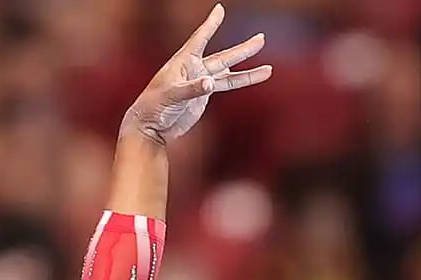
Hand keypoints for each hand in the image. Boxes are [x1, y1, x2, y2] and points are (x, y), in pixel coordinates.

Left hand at [124, 4, 271, 144]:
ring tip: (269, 69)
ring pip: (229, 72)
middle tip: (261, 39)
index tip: (220, 9)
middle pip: (222, 57)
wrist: (151, 126)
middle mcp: (194, 68)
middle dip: (242, 50)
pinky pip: (227, 85)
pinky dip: (243, 81)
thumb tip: (211, 84)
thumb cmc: (153, 107)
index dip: (210, 25)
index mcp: (183, 62)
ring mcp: (201, 81)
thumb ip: (192, 89)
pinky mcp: (204, 94)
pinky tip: (258, 77)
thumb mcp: (171, 95)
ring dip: (248, 69)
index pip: (199, 39)